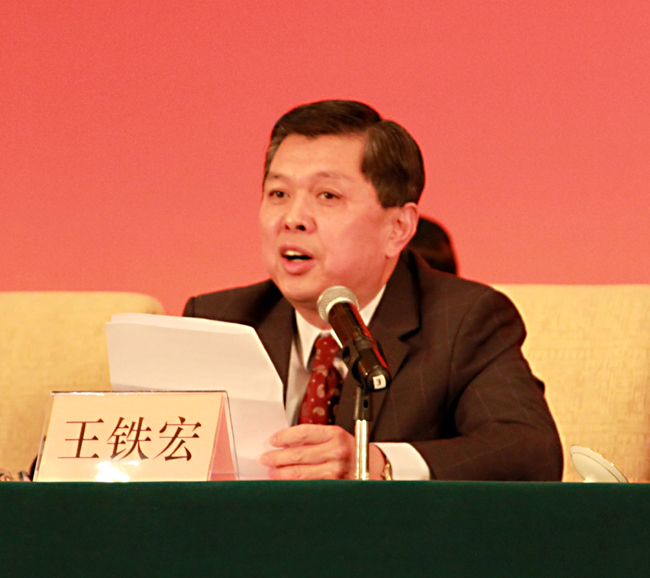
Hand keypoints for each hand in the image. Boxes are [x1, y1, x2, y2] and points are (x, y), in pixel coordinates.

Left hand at [260, 424, 386, 479]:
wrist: (372, 467)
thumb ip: (313, 439)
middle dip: (278, 457)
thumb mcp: (335, 437)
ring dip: (282, 473)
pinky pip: (308, 485)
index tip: (273, 440)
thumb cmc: (349, 450)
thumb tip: (285, 443)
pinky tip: (285, 482)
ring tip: (272, 471)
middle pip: (298, 454)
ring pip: (300, 473)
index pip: (303, 433)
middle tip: (266, 458)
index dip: (284, 437)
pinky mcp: (334, 485)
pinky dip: (293, 484)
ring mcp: (336, 470)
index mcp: (335, 434)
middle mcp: (336, 451)